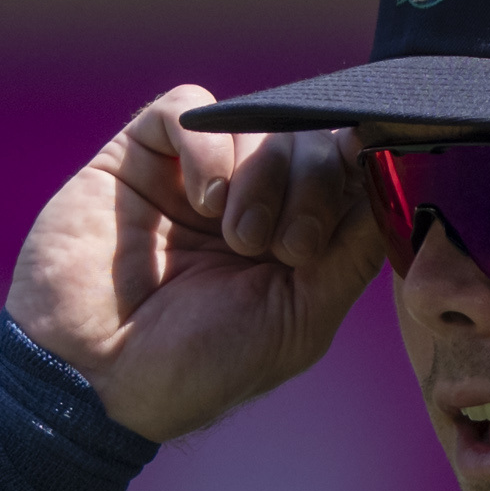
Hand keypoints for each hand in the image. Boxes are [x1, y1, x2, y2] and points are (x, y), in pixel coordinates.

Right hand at [9, 90, 383, 440]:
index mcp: (294, 241)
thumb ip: (351, 251)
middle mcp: (250, 202)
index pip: (348, 175)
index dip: (364, 166)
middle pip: (313, 141)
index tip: (376, 166)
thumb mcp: (300, 320)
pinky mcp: (138, 156)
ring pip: (261, 121)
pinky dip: (209, 143)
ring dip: (263, 176)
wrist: (94, 382)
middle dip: (314, 187)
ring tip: (234, 238)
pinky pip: (190, 108)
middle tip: (285, 249)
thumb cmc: (197, 368)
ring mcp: (194, 176)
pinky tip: (203, 198)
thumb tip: (396, 177)